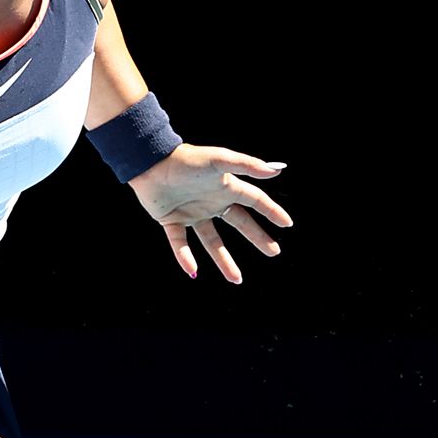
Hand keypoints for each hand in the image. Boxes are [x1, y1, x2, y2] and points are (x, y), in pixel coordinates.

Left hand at [128, 144, 291, 282]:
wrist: (150, 162)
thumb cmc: (186, 158)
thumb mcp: (219, 159)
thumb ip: (247, 165)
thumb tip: (277, 169)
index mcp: (225, 187)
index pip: (255, 201)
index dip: (271, 211)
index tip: (287, 224)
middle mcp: (212, 202)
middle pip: (240, 223)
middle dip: (257, 237)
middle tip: (273, 252)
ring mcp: (192, 213)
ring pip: (212, 241)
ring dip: (224, 260)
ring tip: (237, 280)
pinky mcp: (171, 220)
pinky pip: (180, 243)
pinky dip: (185, 257)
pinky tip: (192, 271)